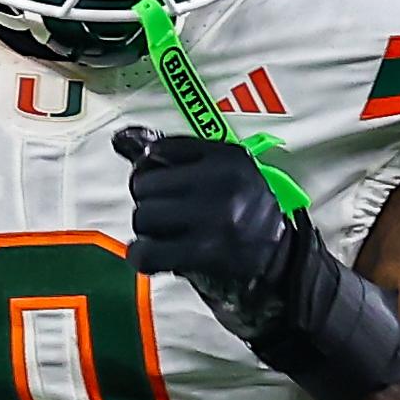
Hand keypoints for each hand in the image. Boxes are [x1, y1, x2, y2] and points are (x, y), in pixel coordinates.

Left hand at [116, 124, 295, 317]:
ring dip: (147, 230)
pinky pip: (148, 252)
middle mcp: (222, 183)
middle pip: (145, 184)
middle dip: (148, 201)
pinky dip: (142, 256)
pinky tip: (153, 255)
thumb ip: (168, 155)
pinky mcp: (206, 253)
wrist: (280, 260)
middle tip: (169, 215)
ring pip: (143, 217)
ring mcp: (215, 218)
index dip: (153, 171)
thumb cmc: (241, 213)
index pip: (159, 151)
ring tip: (168, 235)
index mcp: (226, 156)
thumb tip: (120, 139)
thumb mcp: (217, 173)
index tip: (166, 186)